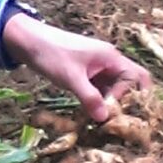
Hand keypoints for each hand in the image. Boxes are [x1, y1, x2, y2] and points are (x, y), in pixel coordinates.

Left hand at [2, 12, 150, 121]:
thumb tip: (104, 118)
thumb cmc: (51, 54)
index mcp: (110, 57)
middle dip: (125, 100)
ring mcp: (98, 68)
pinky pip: (101, 89)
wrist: (28, 42)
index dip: (127, 95)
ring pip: (114, 88)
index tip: (110, 108)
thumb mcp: (71, 78)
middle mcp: (109, 61)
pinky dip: (99, 100)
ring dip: (111, 103)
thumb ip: (89, 97)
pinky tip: (91, 113)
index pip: (134, 78)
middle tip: (114, 118)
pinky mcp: (88, 74)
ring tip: (102, 120)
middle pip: (130, 82)